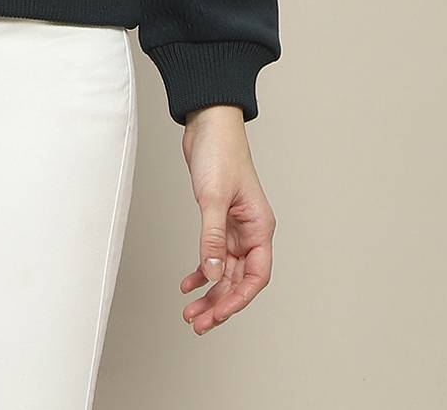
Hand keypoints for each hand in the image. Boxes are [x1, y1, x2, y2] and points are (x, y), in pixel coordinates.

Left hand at [178, 105, 275, 333]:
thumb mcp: (213, 198)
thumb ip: (212, 238)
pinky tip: (187, 282)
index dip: (239, 299)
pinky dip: (201, 269)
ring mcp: (234, 226)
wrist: (207, 123)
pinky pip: (212, 253)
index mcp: (259, 227)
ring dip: (209, 291)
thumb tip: (213, 274)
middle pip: (239, 278)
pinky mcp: (217, 218)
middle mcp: (250, 230)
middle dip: (220, 302)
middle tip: (197, 323)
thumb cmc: (219, 153)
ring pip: (224, 270)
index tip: (219, 314)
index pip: (256, 276)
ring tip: (190, 311)